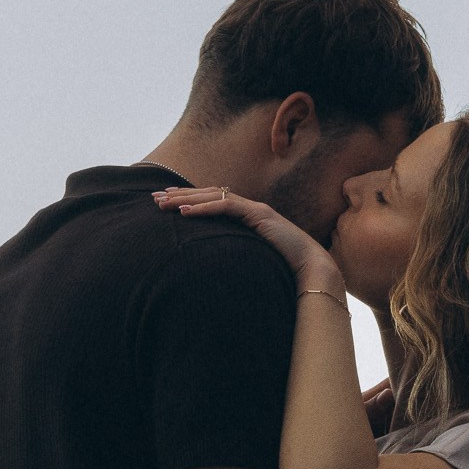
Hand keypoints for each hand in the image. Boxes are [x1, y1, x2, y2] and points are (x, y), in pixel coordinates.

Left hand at [155, 185, 342, 295]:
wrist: (313, 272)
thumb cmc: (286, 273)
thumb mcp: (254, 264)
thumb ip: (237, 260)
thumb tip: (215, 272)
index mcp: (248, 219)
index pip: (214, 203)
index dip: (190, 201)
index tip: (168, 205)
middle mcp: (250, 209)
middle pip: (209, 195)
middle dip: (181, 196)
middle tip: (155, 199)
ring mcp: (255, 209)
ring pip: (214, 196)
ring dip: (187, 199)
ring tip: (164, 203)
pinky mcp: (259, 215)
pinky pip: (226, 207)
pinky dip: (204, 208)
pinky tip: (185, 213)